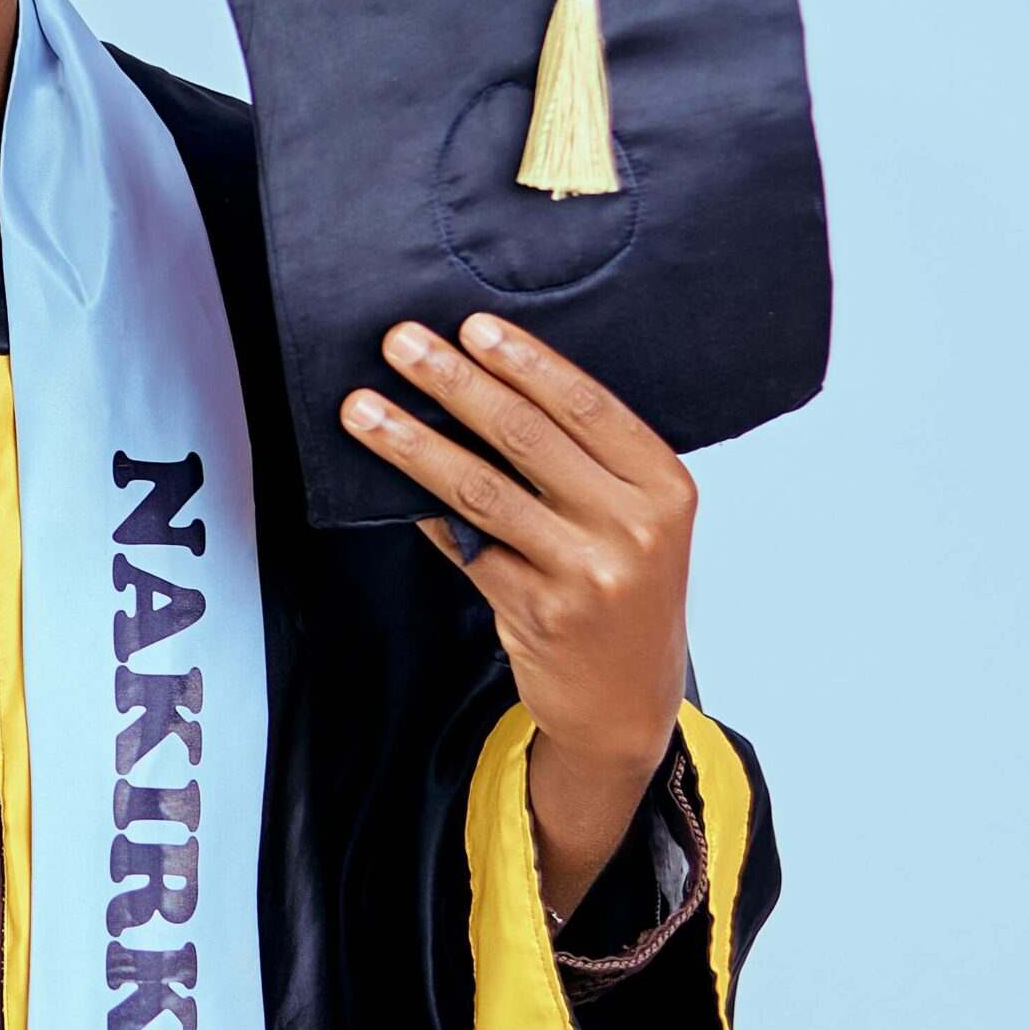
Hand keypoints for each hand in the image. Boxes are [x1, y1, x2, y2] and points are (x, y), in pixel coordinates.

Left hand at [338, 314, 693, 918]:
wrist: (627, 703)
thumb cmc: (621, 590)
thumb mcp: (633, 521)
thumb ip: (583, 463)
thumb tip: (483, 383)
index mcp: (666, 487)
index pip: (588, 406)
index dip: (526, 362)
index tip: (472, 326)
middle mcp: (635, 528)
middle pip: (528, 437)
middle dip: (455, 382)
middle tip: (400, 343)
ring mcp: (587, 574)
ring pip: (481, 489)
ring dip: (412, 443)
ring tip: (362, 408)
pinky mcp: (538, 612)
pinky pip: (462, 545)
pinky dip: (420, 509)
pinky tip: (383, 481)